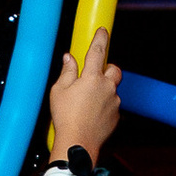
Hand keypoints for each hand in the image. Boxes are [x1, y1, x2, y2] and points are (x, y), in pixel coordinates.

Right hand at [48, 31, 121, 164]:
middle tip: (93, 75)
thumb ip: (67, 72)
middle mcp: (107, 88)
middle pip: (114, 70)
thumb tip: (69, 59)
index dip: (101, 39)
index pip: (98, 52)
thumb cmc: (66, 117)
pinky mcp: (116, 116)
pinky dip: (103, 106)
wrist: (78, 144)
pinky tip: (90, 114)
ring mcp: (114, 102)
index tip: (103, 31)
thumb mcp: (58, 91)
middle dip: (107, 69)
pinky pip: (112, 105)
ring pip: (112, 89)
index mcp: (92, 78)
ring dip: (103, 90)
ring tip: (86, 102)